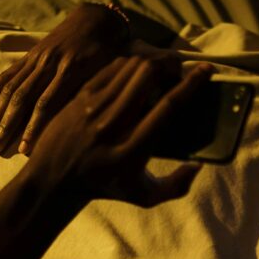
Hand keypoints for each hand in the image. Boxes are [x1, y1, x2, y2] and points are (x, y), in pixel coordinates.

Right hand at [0, 4, 180, 156]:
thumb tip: (178, 77)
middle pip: (32, 100)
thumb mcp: (143, 60)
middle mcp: (60, 67)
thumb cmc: (122, 50)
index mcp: (86, 71)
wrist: (96, 17)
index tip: (28, 149)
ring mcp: (43, 63)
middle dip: (14, 127)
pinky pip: (10, 77)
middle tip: (2, 153)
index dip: (42, 125)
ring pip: (18, 92)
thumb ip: (161, 71)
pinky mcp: (33, 60)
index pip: (58, 103)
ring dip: (2, 116)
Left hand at [26, 54, 214, 207]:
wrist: (52, 179)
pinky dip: (130, 64)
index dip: (190, 85)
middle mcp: (112, 126)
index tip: (205, 70)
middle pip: (147, 76)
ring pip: (129, 68)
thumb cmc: (104, 187)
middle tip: (179, 68)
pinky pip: (111, 69)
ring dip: (151, 61)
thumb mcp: (143, 196)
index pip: (167, 108)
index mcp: (132, 151)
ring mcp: (93, 108)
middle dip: (169, 64)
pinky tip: (137, 71)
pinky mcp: (80, 97)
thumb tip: (199, 166)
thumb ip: (176, 187)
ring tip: (161, 68)